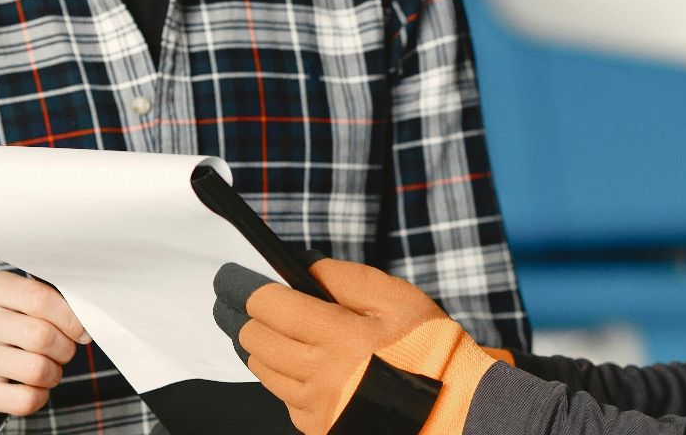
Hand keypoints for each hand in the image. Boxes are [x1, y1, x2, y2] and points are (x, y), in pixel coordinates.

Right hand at [0, 270, 91, 425]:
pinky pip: (24, 399)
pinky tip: (32, 390)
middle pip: (42, 336)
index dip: (71, 318)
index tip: (82, 331)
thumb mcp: (6, 304)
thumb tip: (85, 321)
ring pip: (37, 369)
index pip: (41, 298)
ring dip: (53, 374)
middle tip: (64, 352)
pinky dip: (39, 397)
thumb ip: (42, 302)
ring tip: (47, 371)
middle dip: (65, 349)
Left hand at [214, 258, 497, 434]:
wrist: (452, 410)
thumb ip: (348, 278)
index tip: (232, 279)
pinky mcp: (318, 428)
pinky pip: (283, 399)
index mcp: (337, 337)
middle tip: (250, 304)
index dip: (244, 288)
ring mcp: (315, 407)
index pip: (266, 307)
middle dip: (248, 317)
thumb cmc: (430, 351)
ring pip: (263, 370)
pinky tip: (301, 366)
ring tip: (274, 331)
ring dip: (262, 347)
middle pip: (255, 339)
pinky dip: (284, 379)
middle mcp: (318, 376)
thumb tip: (305, 267)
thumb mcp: (399, 299)